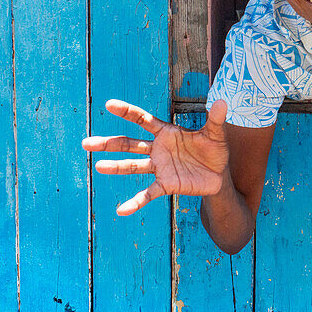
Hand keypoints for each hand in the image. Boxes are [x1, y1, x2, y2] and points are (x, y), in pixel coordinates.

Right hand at [82, 99, 229, 214]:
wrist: (219, 176)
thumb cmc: (214, 150)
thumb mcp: (216, 134)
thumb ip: (217, 118)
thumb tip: (225, 101)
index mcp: (167, 133)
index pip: (143, 119)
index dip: (127, 112)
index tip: (109, 104)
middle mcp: (158, 149)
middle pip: (129, 144)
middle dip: (109, 143)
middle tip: (86, 143)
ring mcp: (160, 167)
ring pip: (133, 166)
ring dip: (116, 167)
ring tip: (99, 167)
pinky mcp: (166, 184)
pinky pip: (147, 194)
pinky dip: (135, 202)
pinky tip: (121, 210)